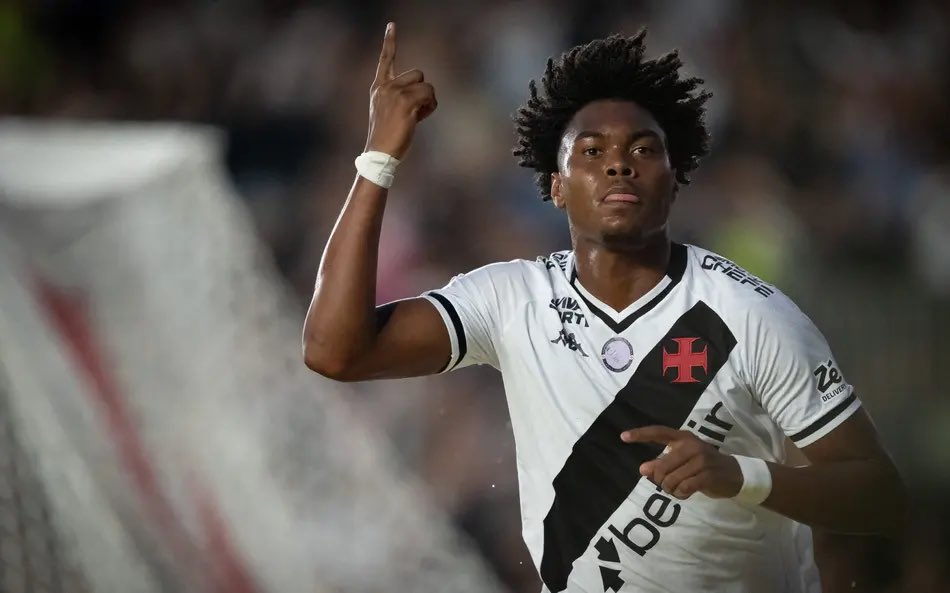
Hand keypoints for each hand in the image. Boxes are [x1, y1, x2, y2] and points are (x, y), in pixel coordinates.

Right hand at [364, 22, 437, 158]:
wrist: (379, 154)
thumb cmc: (387, 137)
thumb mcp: (387, 111)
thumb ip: (400, 97)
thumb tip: (423, 93)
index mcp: (378, 88)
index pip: (385, 60)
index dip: (389, 42)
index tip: (392, 25)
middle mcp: (385, 87)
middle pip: (419, 74)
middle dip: (423, 91)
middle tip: (416, 111)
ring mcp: (395, 94)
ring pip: (427, 86)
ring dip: (429, 101)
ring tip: (417, 116)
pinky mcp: (406, 103)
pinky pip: (430, 96)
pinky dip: (431, 108)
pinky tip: (420, 119)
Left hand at [620, 426, 742, 499]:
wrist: (735, 473)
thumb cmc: (704, 466)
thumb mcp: (683, 461)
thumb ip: (662, 463)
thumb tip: (643, 469)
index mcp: (683, 438)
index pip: (658, 432)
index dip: (640, 435)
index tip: (623, 437)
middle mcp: (691, 445)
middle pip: (661, 467)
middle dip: (660, 481)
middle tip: (669, 485)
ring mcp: (700, 460)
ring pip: (670, 480)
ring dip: (671, 490)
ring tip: (680, 489)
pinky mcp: (707, 475)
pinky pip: (683, 489)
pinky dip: (681, 495)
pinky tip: (686, 493)